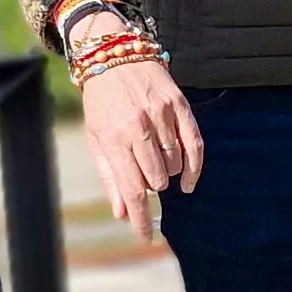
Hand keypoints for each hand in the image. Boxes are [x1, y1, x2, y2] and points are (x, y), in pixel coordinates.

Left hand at [75, 58, 200, 242]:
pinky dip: (194, 168)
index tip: (145, 238)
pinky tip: (188, 181)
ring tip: (155, 162)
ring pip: (174, 164)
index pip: (131, 190)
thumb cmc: (101, 101)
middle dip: (151, 187)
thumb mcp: (96, 138)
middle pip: (156, 180)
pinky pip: (195, 145)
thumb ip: (110, 176)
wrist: (112, 54)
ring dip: (167, 174)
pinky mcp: (179, 106)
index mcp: (114, 138)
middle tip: (142, 176)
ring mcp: (162, 115)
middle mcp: (139, 127)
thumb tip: (122, 212)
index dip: (140, 219)